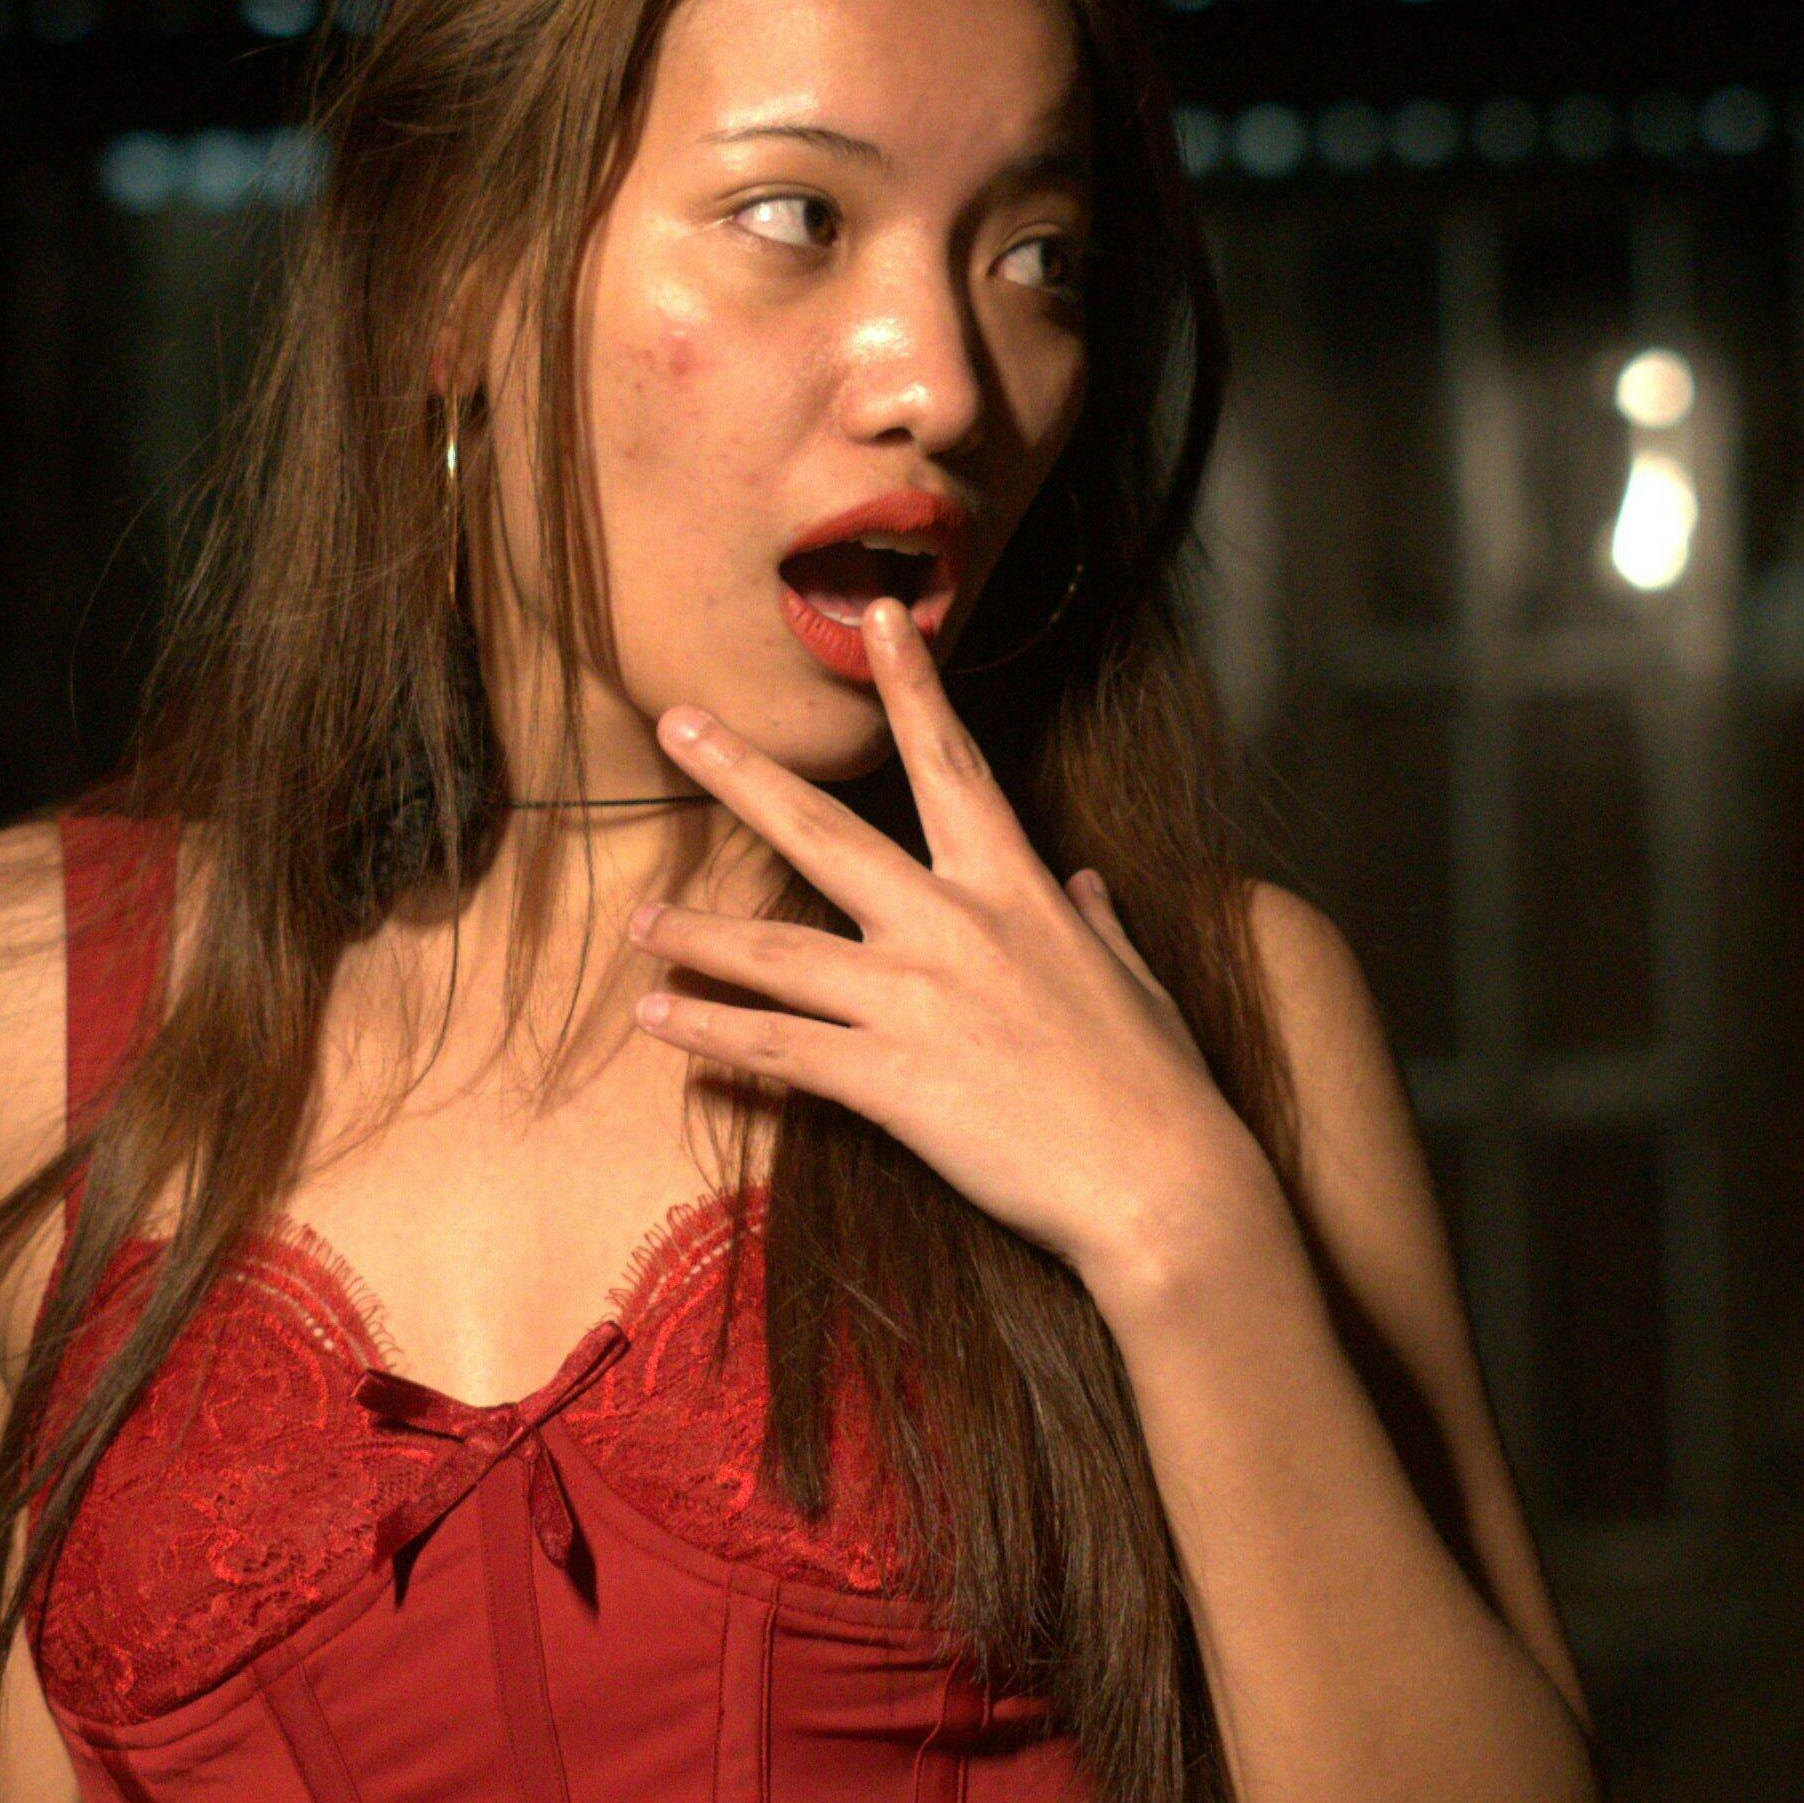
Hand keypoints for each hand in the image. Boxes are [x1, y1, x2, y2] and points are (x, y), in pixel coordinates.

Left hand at [629, 595, 1266, 1313]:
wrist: (1165, 1185)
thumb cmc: (1160, 1085)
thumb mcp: (1134, 979)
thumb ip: (1097, 922)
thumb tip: (1087, 883)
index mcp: (1018, 888)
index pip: (954, 760)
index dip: (912, 684)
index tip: (879, 617)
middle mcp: (953, 927)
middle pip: (825, 832)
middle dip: (743, 773)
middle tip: (678, 723)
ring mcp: (915, 1002)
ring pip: (777, 950)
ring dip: (698, 932)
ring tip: (638, 921)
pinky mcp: (890, 1081)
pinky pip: (778, 1048)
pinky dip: (710, 1033)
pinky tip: (658, 1019)